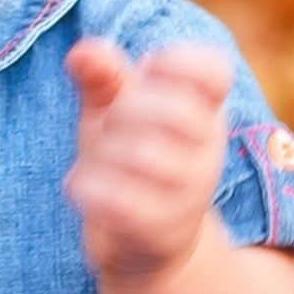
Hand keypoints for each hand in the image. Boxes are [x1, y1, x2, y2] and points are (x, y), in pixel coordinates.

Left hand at [64, 39, 231, 280]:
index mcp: (204, 112)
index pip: (214, 72)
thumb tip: (82, 51)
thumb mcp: (114, 112)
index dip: (176, 61)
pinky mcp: (161, 231)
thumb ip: (104, 77)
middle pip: (174, 111)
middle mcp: (206, 152)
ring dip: (103, 154)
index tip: (146, 72)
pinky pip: (123, 202)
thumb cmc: (130, 160)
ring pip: (143, 156)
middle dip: (126, 112)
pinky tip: (79, 186)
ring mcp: (189, 194)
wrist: (142, 242)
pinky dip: (90, 188)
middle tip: (111, 126)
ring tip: (94, 163)